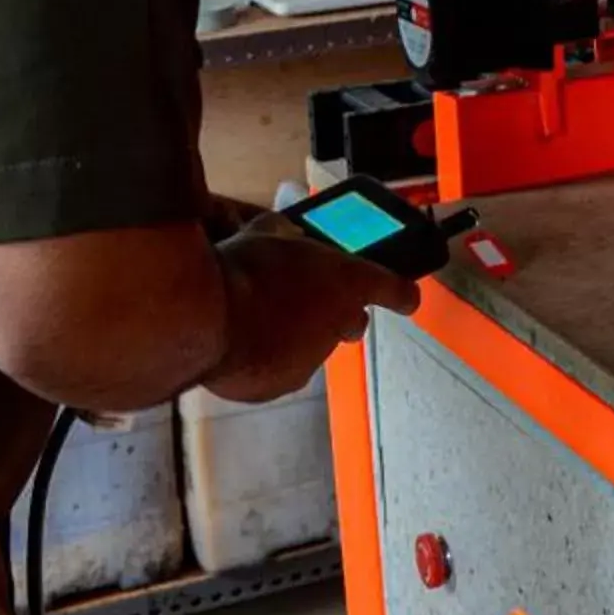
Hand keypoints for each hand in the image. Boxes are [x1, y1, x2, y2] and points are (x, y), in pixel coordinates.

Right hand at [201, 224, 421, 402]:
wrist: (207, 320)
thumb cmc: (240, 269)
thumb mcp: (264, 234)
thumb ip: (284, 234)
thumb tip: (282, 230)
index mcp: (348, 281)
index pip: (393, 289)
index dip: (400, 293)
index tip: (407, 298)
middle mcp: (340, 324)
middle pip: (351, 323)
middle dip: (335, 314)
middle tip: (308, 300)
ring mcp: (312, 359)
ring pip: (313, 348)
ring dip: (295, 336)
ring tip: (259, 319)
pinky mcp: (281, 384)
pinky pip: (279, 371)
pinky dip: (266, 360)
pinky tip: (242, 343)